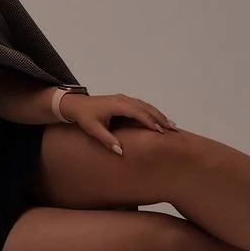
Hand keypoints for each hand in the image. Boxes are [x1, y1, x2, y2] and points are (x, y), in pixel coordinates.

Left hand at [61, 93, 178, 156]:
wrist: (75, 104)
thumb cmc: (84, 117)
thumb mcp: (93, 130)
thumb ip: (107, 140)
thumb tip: (121, 152)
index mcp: (118, 105)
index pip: (139, 114)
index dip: (151, 123)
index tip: (161, 132)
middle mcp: (123, 99)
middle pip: (146, 108)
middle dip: (161, 118)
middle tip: (174, 129)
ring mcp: (124, 98)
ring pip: (146, 105)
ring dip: (159, 114)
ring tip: (171, 124)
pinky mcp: (124, 100)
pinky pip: (142, 105)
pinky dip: (152, 111)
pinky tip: (159, 118)